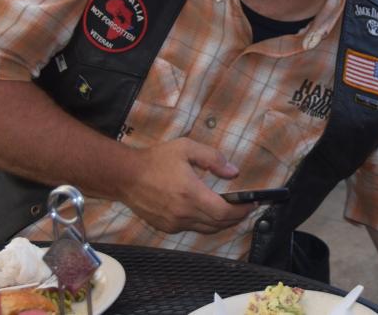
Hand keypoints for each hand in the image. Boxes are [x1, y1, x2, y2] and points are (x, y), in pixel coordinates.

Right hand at [120, 138, 249, 233]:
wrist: (125, 176)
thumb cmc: (156, 160)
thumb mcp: (186, 148)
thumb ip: (213, 159)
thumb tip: (234, 172)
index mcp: (190, 193)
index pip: (223, 212)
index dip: (241, 211)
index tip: (252, 204)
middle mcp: (183, 213)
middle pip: (218, 224)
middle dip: (235, 217)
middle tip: (245, 208)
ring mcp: (174, 223)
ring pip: (206, 229)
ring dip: (222, 222)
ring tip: (232, 211)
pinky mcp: (166, 227)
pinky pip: (192, 228)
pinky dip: (205, 223)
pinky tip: (209, 212)